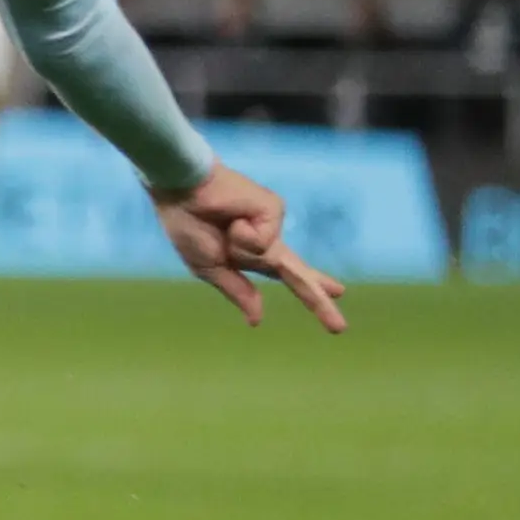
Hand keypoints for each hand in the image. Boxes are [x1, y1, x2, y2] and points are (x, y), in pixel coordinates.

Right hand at [153, 164, 349, 332]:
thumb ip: (237, 290)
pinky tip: (233, 217)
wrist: (181, 191)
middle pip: (300, 273)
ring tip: (223, 226)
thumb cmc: (187, 224)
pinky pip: (264, 241)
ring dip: (238, 249)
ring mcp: (272, 226)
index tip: (338, 294)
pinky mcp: (274, 210)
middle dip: (317, 299)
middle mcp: (267, 241)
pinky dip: (243, 234)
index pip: (288, 276)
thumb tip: (257, 319)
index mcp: (251, 255)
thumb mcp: (209, 268)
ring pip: (268, 260)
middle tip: (339, 329)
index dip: (313, 289)